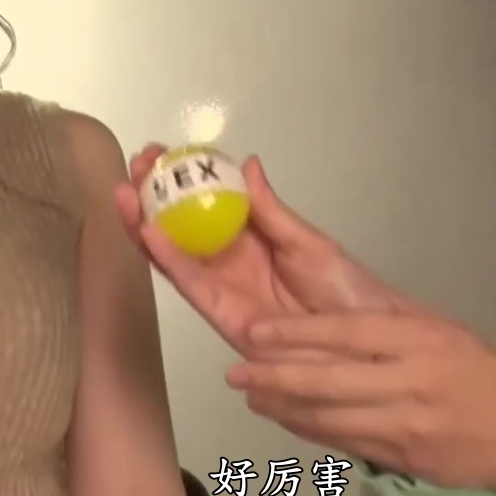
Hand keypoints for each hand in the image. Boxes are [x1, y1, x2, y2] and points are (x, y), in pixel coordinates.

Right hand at [113, 145, 402, 355]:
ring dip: (146, 223)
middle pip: (180, 227)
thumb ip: (271, 210)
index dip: (180, 178)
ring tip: (127, 192)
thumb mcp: (308, 242)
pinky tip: (148, 233)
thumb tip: (247, 165)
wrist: (369, 344)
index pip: (206, 203)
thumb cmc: (346, 290)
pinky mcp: (223, 317)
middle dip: (153, 196)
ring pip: (174, 254)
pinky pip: (190, 286)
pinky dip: (167, 260)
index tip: (159, 151)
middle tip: (136, 165)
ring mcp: (224, 290)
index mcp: (252, 239)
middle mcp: (230, 263)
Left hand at [224, 312, 495, 495]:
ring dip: (282, 407)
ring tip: (250, 395)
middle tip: (235, 372)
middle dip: (274, 376)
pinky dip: (308, 429)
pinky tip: (286, 417)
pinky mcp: (400, 457)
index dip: (296, 334)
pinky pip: (342, 441)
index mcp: (420, 340)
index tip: (256, 332)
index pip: (346, 334)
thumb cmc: (481, 373)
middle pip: (328, 380)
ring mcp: (404, 425)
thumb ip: (388, 324)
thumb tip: (328, 313)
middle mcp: (410, 382)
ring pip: (328, 417)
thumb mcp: (441, 330)